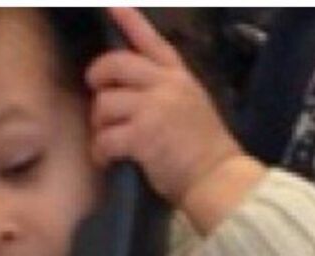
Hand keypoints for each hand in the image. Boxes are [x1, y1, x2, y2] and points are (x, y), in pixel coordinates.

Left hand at [86, 7, 266, 231]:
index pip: (152, 41)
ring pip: (105, 102)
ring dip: (99, 124)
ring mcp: (154, 108)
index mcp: (179, 77)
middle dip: (97, 77)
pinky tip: (107, 159)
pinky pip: (105, 137)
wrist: (218, 179)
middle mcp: (167, 85)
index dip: (130, 20)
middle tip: (96, 93)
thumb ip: (166, 92)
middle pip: (115, 64)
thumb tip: (128, 93)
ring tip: (107, 140)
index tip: (112, 5)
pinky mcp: (143, 135)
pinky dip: (101, 151)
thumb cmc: (205, 150)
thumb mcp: (192, 107)